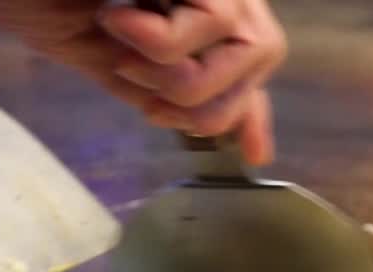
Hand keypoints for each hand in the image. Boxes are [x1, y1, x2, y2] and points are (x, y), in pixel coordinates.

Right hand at [0, 0, 285, 165]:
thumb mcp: (107, 56)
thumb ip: (168, 90)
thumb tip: (235, 137)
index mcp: (195, 5)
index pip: (251, 60)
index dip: (255, 110)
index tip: (256, 155)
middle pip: (264, 55)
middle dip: (206, 99)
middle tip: (137, 82)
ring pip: (246, 47)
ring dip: (173, 72)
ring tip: (117, 34)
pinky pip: (210, 23)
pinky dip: (159, 44)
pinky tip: (114, 15)